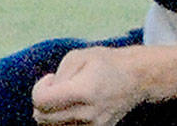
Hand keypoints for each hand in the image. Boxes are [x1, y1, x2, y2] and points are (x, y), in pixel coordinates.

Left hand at [32, 46, 146, 125]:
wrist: (137, 78)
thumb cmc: (106, 62)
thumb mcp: (79, 56)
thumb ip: (58, 75)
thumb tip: (48, 95)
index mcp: (82, 91)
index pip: (41, 102)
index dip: (39, 88)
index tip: (51, 78)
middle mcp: (86, 113)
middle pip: (42, 118)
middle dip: (42, 102)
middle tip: (57, 87)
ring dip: (51, 113)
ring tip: (65, 97)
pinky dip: (62, 120)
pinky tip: (73, 106)